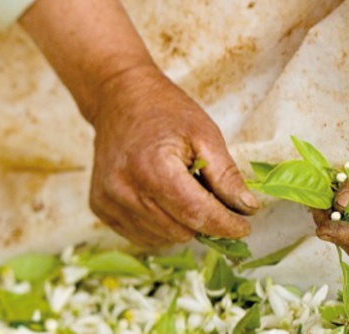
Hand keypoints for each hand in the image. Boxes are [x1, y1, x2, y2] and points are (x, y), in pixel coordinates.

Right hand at [87, 65, 258, 246]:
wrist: (117, 98)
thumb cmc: (165, 112)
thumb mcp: (205, 135)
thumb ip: (226, 176)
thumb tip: (247, 209)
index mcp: (153, 169)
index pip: (197, 214)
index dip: (226, 225)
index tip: (244, 226)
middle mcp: (125, 190)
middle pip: (181, 231)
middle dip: (205, 222)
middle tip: (213, 199)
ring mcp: (109, 201)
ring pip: (163, 238)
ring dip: (182, 225)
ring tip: (184, 192)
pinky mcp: (101, 208)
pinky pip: (142, 236)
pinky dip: (161, 226)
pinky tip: (164, 200)